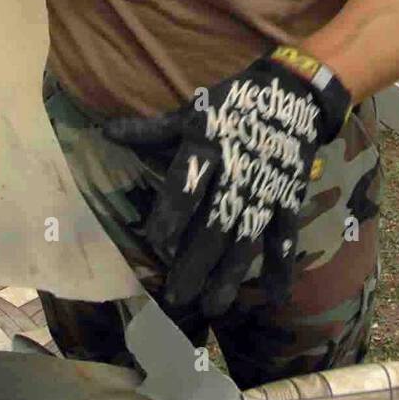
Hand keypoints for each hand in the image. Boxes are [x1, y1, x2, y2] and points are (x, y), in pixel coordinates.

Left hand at [101, 45, 352, 317]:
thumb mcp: (193, 112)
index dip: (171, 214)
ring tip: (214, 307)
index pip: (186, 186)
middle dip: (196, 263)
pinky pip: (286, 234)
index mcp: (207, 148)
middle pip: (214, 224)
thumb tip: (104, 134)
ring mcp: (266, 189)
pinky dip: (282, 265)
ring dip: (231, 274)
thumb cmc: (234, 104)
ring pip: (247, 238)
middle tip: (177, 297)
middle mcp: (236, 173)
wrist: (293, 93)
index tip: (156, 244)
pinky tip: (275, 297)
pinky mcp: (290, 197)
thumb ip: (151, 130)